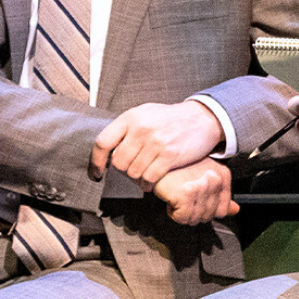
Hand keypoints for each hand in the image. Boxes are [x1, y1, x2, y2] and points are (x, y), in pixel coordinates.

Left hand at [90, 101, 223, 189]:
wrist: (202, 118)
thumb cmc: (170, 118)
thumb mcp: (146, 113)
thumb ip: (126, 128)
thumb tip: (107, 151)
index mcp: (131, 117)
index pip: (102, 142)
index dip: (96, 161)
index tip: (97, 173)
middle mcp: (141, 129)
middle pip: (118, 162)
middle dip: (124, 169)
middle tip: (133, 167)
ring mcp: (156, 142)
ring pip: (133, 172)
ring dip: (137, 177)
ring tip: (144, 172)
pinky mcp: (169, 155)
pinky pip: (149, 178)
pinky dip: (147, 184)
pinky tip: (151, 181)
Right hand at [153, 158, 239, 224]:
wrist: (157, 162)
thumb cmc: (179, 169)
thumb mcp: (204, 180)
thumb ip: (221, 197)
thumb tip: (235, 211)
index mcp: (223, 175)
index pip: (222, 210)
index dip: (206, 210)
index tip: (196, 199)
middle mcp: (216, 179)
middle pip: (208, 216)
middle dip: (192, 211)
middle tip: (183, 195)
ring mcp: (203, 186)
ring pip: (195, 219)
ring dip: (182, 212)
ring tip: (178, 194)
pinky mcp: (187, 194)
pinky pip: (183, 218)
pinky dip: (173, 212)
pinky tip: (171, 197)